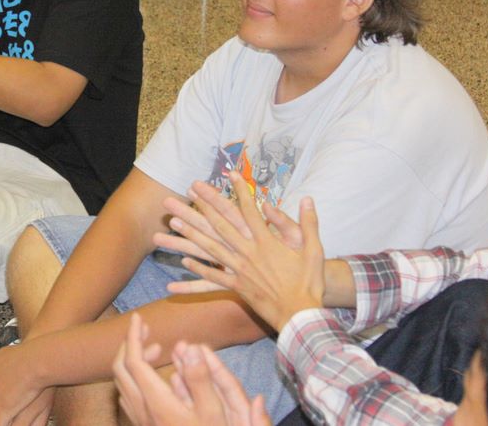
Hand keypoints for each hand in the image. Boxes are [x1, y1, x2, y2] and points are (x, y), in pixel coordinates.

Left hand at [114, 313, 270, 425]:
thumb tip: (189, 346)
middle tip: (149, 331)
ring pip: (122, 383)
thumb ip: (200, 378)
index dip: (133, 336)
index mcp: (156, 402)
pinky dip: (135, 378)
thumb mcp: (213, 412)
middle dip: (130, 344)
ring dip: (133, 361)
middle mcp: (142, 410)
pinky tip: (154, 378)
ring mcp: (140, 420)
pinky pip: (128, 396)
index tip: (140, 318)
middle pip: (120, 369)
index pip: (132, 361)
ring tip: (157, 350)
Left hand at [163, 173, 324, 330]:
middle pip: (221, 225)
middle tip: (189, 191)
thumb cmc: (310, 282)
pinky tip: (183, 262)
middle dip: (203, 206)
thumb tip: (307, 198)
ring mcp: (240, 270)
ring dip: (190, 234)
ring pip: (210, 249)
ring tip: (173, 222)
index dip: (240, 191)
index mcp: (267, 241)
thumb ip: (309, 222)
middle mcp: (249, 252)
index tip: (230, 174)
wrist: (301, 314)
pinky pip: (213, 278)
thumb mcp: (314, 249)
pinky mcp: (237, 287)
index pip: (249, 210)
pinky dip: (198, 269)